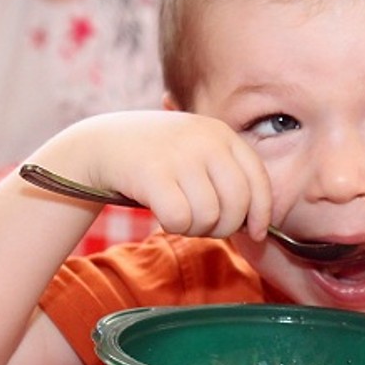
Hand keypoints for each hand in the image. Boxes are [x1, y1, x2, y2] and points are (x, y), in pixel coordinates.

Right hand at [43, 110, 274, 241]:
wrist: (102, 143)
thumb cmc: (159, 158)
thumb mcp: (198, 151)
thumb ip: (227, 177)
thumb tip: (259, 224)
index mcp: (222, 132)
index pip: (258, 179)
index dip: (262, 212)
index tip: (256, 232)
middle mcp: (205, 139)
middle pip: (237, 204)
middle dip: (226, 227)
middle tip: (206, 227)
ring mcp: (179, 154)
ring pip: (209, 216)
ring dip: (196, 229)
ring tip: (181, 217)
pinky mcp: (153, 173)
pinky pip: (180, 220)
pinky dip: (173, 227)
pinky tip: (163, 215)